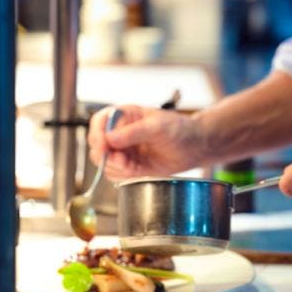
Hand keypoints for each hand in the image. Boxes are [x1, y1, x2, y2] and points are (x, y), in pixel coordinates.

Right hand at [87, 105, 204, 181]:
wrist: (194, 147)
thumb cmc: (180, 129)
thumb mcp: (157, 127)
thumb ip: (134, 132)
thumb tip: (110, 139)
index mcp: (124, 116)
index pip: (100, 122)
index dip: (97, 134)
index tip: (104, 146)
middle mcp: (120, 132)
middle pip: (97, 144)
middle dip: (106, 155)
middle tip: (122, 161)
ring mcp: (124, 150)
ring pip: (104, 161)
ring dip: (114, 167)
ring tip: (131, 167)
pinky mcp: (130, 165)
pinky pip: (115, 173)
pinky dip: (121, 175)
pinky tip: (135, 172)